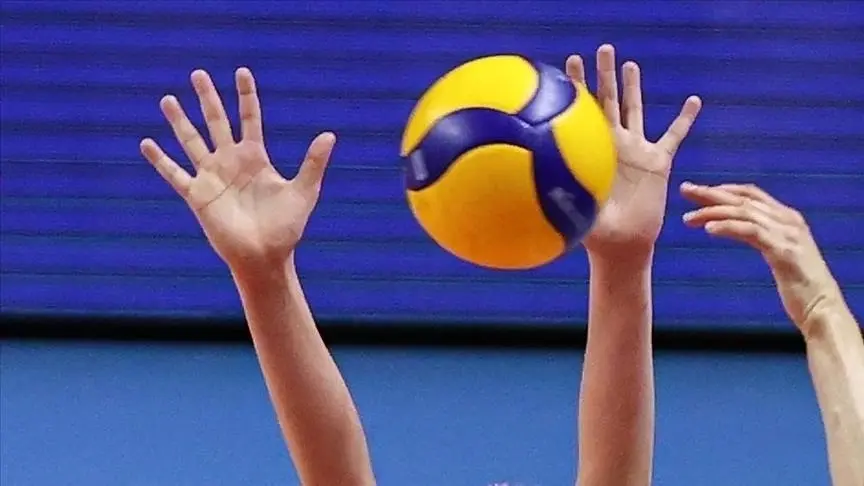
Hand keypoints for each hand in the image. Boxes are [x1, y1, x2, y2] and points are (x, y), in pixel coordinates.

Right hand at [139, 68, 334, 271]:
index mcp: (256, 158)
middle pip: (216, 122)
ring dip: (180, 121)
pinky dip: (161, 160)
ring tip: (168, 99)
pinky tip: (147, 143)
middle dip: (208, 98)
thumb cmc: (286, 227)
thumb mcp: (304, 191)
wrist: (265, 257)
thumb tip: (329, 134)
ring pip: (192, 141)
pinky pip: (175, 174)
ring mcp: (212, 177)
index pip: (250, 118)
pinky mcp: (198, 196)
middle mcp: (231, 162)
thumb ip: (313, 162)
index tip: (242, 72)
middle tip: (198, 73)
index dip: (246, 96)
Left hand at [566, 44, 701, 263]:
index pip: (581, 111)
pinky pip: (674, 136)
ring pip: (636, 110)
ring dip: (634, 87)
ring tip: (630, 64)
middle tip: (602, 48)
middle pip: (609, 100)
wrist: (622, 246)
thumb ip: (559, 203)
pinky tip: (694, 101)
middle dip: (604, 74)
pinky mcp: (658, 163)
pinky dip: (685, 119)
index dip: (575, 86)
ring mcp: (636, 152)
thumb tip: (533, 196)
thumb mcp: (575, 215)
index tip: (566, 61)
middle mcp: (612, 145)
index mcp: (591, 151)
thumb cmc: (594, 234)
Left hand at [680, 182, 839, 329]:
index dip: (724, 189)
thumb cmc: (798, 284)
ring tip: (689, 218)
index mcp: (786, 218)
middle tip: (686, 189)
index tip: (699, 190)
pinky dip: (728, 227)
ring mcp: (788, 234)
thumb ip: (759, 236)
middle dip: (711, 193)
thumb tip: (732, 227)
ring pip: (744, 213)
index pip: (751, 194)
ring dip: (713, 212)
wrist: (821, 307)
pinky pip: (751, 232)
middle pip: (743, 199)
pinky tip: (710, 229)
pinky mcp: (784, 251)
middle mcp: (788, 220)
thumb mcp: (776, 253)